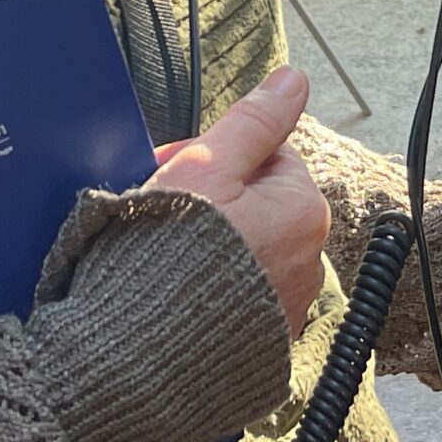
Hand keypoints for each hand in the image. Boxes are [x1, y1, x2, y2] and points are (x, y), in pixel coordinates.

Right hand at [150, 67, 329, 338]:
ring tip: (154, 260)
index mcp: (303, 212)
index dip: (209, 159)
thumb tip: (294, 79)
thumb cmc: (165, 261)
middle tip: (154, 214)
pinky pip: (232, 305)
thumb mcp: (205, 169)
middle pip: (254, 208)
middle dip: (207, 205)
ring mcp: (283, 312)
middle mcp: (308, 263)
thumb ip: (253, 122)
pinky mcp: (256, 352)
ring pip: (242, 255)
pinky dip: (205, 296)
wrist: (133, 362)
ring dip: (205, 250)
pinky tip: (167, 298)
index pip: (263, 158)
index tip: (168, 173)